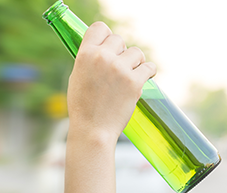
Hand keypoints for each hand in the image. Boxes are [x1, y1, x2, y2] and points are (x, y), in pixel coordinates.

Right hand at [66, 22, 156, 144]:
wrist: (93, 130)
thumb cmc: (83, 106)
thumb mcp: (78, 76)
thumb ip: (89, 60)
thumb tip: (103, 49)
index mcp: (85, 54)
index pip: (99, 28)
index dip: (106, 36)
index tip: (109, 46)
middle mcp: (102, 58)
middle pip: (119, 40)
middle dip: (121, 52)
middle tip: (119, 67)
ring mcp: (120, 69)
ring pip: (136, 53)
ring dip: (136, 62)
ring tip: (131, 74)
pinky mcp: (134, 82)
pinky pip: (149, 67)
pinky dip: (148, 72)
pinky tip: (144, 77)